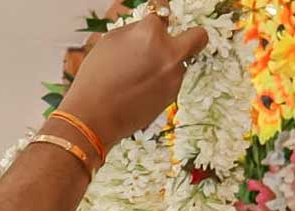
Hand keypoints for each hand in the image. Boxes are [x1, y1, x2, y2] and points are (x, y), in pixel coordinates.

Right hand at [58, 0, 208, 147]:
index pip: (163, 10)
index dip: (159, 10)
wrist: (95, 117)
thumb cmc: (96, 78)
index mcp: (151, 33)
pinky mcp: (173, 95)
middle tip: (176, 41)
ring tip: (139, 75)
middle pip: (199, 36)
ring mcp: (174, 76)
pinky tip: (139, 88)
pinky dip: (160, 81)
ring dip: (166, 63)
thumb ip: (136, 30)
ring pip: (180, 62)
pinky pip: (171, 80)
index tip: (158, 13)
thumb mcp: (110, 41)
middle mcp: (169, 52)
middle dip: (192, 35)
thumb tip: (150, 25)